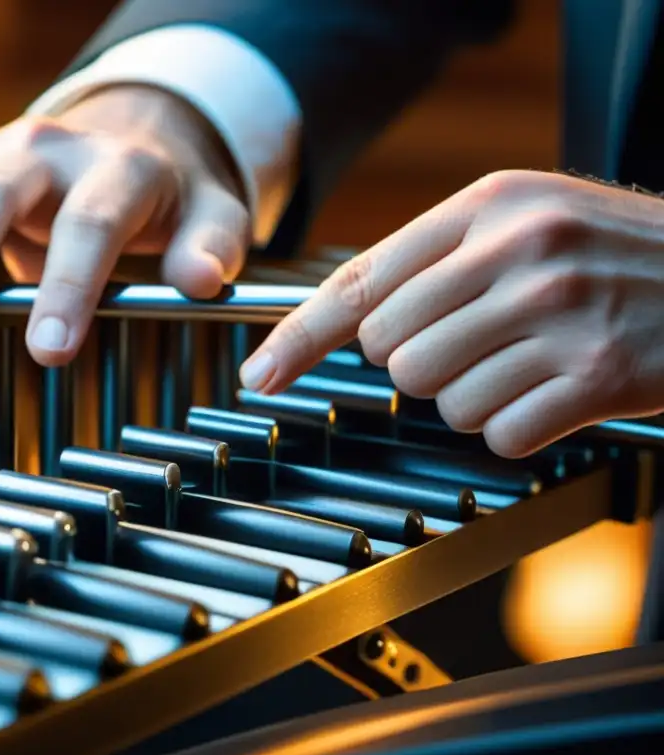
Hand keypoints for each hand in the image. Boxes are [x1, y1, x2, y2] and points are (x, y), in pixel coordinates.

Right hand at [0, 86, 247, 365]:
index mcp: (117, 169)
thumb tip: (201, 279)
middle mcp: (48, 153)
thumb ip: (211, 245)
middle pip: (0, 191)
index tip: (51, 349)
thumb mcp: (211, 215)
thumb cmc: (167, 198)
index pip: (91, 222)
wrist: (131, 143)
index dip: (70, 284)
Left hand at [239, 170, 663, 457]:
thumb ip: (437, 259)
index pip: (359, 281)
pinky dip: (518, 426)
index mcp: (487, 205)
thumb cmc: (609, 253)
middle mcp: (518, 251)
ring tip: (528, 361)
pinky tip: (557, 390)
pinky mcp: (596, 375)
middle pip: (391, 353)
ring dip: (472, 396)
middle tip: (480, 343)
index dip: (299, 337)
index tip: (261, 375)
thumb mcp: (524, 218)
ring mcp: (559, 313)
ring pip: (439, 399)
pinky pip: (498, 433)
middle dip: (420, 364)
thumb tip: (349, 321)